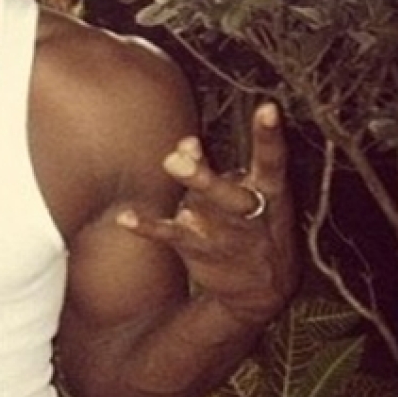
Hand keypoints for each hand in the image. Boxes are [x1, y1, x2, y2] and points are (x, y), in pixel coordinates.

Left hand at [118, 103, 298, 324]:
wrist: (262, 289)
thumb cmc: (251, 222)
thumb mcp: (247, 193)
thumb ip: (211, 166)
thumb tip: (184, 143)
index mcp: (270, 192)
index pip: (273, 161)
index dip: (270, 136)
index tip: (268, 109)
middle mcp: (250, 214)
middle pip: (229, 195)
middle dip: (205, 177)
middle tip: (180, 156)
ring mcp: (225, 236)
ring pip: (202, 214)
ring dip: (184, 194)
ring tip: (169, 165)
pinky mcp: (200, 250)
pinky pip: (171, 236)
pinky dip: (148, 226)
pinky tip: (125, 217)